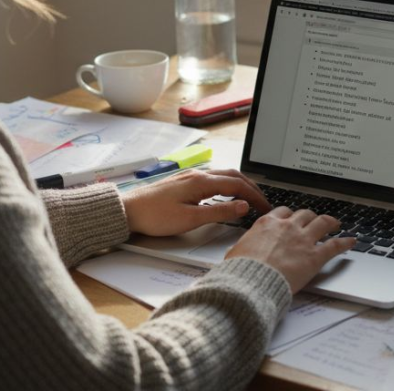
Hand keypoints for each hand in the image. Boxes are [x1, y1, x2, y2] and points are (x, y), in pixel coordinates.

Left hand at [121, 169, 271, 236]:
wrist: (127, 210)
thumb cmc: (155, 216)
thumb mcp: (190, 219)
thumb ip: (220, 213)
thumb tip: (243, 206)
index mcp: (202, 182)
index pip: (238, 186)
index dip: (255, 197)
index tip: (265, 208)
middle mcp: (199, 175)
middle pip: (234, 176)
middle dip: (252, 188)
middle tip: (263, 202)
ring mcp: (191, 176)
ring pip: (224, 175)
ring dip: (240, 185)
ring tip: (250, 198)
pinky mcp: (184, 181)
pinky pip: (214, 178)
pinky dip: (228, 185)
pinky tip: (226, 194)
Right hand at [227, 207, 356, 292]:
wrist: (250, 282)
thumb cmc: (240, 270)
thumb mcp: (235, 253)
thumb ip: (242, 248)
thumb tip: (237, 252)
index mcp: (267, 224)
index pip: (283, 212)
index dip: (290, 215)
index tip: (293, 218)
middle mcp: (287, 227)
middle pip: (304, 214)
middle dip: (311, 216)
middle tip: (314, 220)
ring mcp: (303, 240)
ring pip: (322, 222)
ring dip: (330, 222)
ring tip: (335, 224)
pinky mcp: (314, 256)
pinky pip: (334, 245)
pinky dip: (344, 242)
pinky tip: (351, 241)